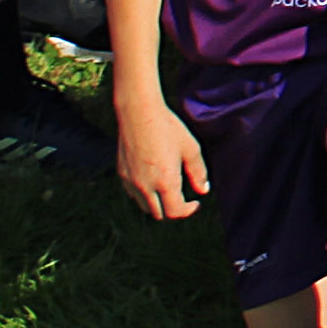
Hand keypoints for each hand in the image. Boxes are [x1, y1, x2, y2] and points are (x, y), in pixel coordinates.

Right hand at [114, 95, 207, 225]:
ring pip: (145, 206)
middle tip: (184, 199)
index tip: (196, 203)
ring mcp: (131, 182)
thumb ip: (198, 172)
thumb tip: (203, 190)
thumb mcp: (190, 148)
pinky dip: (145, 195)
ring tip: (169, 190)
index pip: (175, 212)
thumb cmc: (168, 129)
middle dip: (174, 210)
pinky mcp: (122, 175)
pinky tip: (153, 180)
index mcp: (165, 182)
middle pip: (160, 214)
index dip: (188, 211)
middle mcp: (146, 186)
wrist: (139, 113)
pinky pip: (134, 194)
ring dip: (158, 204)